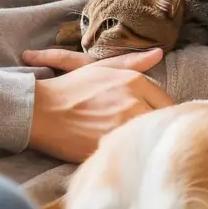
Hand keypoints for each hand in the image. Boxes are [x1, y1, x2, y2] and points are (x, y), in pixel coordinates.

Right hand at [23, 47, 172, 162]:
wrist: (40, 111)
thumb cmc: (70, 89)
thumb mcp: (101, 68)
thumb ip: (133, 61)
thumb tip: (158, 53)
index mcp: (135, 82)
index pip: (168, 103)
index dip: (163, 114)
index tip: (155, 122)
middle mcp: (134, 103)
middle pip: (163, 122)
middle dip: (157, 129)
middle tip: (149, 136)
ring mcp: (124, 127)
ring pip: (150, 138)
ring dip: (146, 142)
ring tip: (137, 146)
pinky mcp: (113, 148)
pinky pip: (133, 153)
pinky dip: (131, 154)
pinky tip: (124, 155)